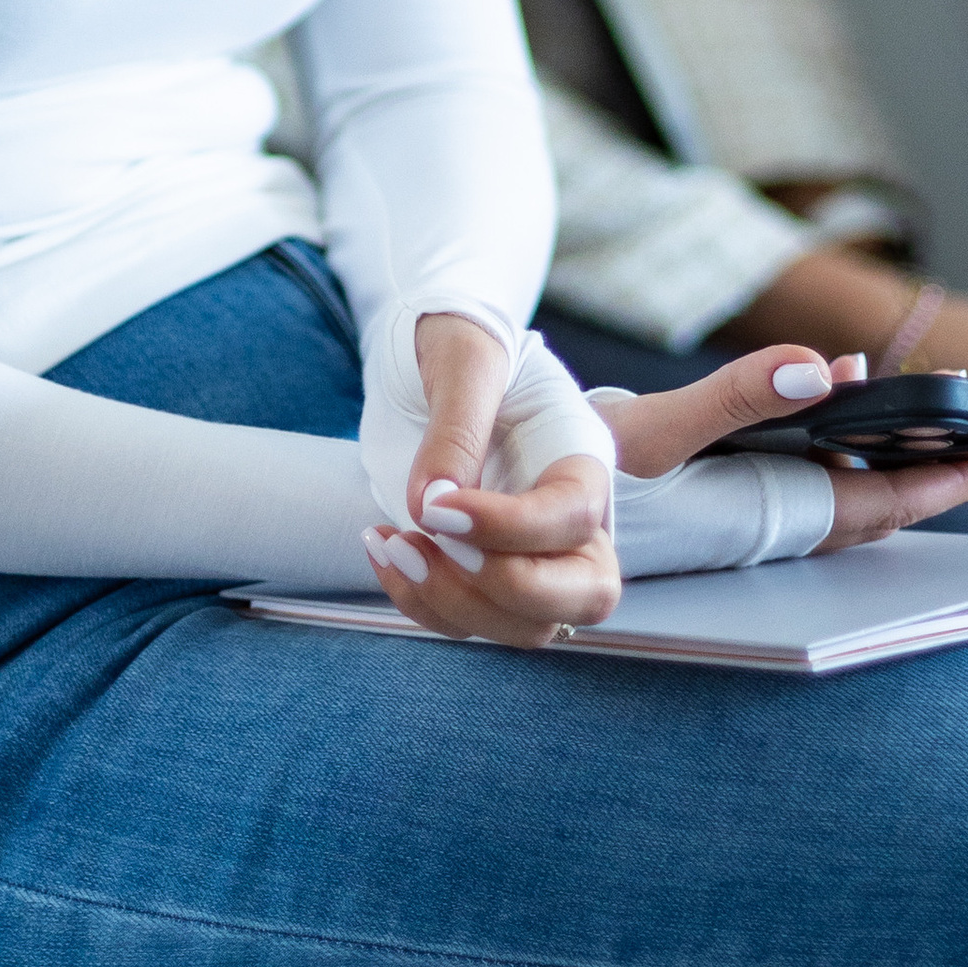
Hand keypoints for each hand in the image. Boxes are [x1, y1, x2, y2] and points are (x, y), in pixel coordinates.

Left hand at [362, 310, 618, 649]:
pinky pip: (468, 620)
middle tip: (430, 542)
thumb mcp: (462, 360)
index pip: (574, 517)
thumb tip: (433, 506)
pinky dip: (421, 603)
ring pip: (526, 624)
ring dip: (453, 601)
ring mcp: (529, 553)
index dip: (510, 528)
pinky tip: (381, 548)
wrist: (423, 355)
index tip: (436, 509)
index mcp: (580, 457)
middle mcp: (569, 518)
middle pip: (586, 594)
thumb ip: (456, 428)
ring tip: (390, 542)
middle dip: (506, 588)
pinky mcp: (481, 573)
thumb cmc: (459, 342)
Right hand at [607, 344, 967, 554]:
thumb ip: (741, 396)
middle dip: (934, 474)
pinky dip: (833, 465)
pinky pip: (798, 495)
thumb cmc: (577, 488)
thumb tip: (826, 369)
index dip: (946, 481)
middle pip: (871, 508)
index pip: (879, 502)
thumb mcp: (657, 431)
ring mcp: (736, 524)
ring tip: (934, 435)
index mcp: (761, 513)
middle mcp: (758, 528)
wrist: (506, 528)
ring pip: (838, 504)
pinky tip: (830, 432)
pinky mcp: (709, 514)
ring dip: (888, 471)